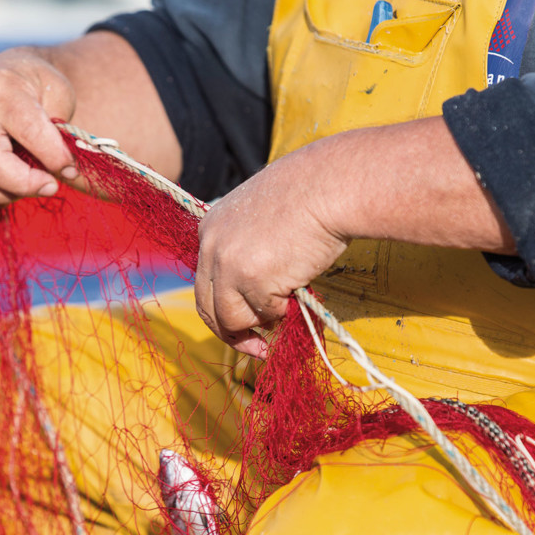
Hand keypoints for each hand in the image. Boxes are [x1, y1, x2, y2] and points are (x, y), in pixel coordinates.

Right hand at [0, 46, 78, 205]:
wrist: (6, 74)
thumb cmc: (39, 89)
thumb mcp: (60, 95)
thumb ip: (62, 132)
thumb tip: (63, 173)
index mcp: (2, 89)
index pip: (28, 131)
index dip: (53, 156)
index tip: (71, 169)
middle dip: (25, 184)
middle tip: (51, 185)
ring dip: (7, 194)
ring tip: (29, 183)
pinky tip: (12, 185)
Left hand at [194, 142, 349, 358]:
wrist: (328, 186)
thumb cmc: (306, 196)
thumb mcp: (258, 216)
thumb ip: (246, 249)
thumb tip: (253, 294)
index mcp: (209, 229)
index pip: (205, 283)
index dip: (224, 310)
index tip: (243, 326)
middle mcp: (211, 247)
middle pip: (208, 308)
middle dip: (232, 334)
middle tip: (257, 348)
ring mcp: (228, 264)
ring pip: (232, 319)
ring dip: (260, 322)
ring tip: (286, 304)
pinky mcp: (251, 279)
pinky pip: (264, 313)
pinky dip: (283, 308)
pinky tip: (298, 284)